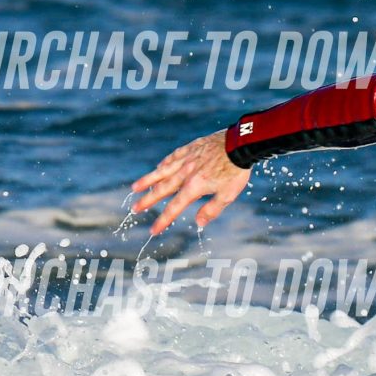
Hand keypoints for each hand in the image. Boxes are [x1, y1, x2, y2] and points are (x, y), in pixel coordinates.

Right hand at [128, 130, 249, 236]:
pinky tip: (158, 167)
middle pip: (162, 189)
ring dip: (148, 180)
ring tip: (135, 188)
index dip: (163, 220)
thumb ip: (212, 209)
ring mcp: (186, 159)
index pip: (174, 207)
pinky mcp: (190, 148)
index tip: (153, 230)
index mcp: (194, 187)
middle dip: (148, 200)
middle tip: (135, 208)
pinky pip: (173, 157)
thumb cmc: (236, 171)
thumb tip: (198, 223)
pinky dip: (164, 163)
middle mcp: (186, 173)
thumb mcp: (228, 195)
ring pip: (162, 171)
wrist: (240, 144)